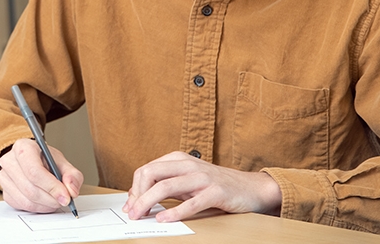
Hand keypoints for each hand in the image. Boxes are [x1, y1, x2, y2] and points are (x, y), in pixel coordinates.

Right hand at [0, 138, 82, 212]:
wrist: (34, 161)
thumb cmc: (46, 160)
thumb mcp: (62, 162)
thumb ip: (71, 175)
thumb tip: (71, 190)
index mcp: (23, 147)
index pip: (34, 171)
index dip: (51, 186)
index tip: (66, 196)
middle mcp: (9, 160)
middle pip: (30, 188)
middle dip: (51, 199)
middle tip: (64, 200)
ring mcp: (4, 177)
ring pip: (26, 200)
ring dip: (46, 205)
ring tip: (55, 200)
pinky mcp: (5, 192)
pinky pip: (22, 206)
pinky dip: (38, 208)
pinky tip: (45, 201)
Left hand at [124, 151, 281, 221]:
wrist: (250, 188)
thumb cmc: (215, 185)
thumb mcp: (186, 181)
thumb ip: (163, 185)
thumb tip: (134, 196)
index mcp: (178, 158)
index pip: (146, 169)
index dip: (134, 188)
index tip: (129, 205)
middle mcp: (188, 164)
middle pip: (152, 174)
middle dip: (137, 195)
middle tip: (131, 212)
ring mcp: (202, 177)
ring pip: (166, 186)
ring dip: (148, 202)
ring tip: (140, 215)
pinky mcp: (216, 192)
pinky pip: (191, 202)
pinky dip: (175, 212)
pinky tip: (164, 219)